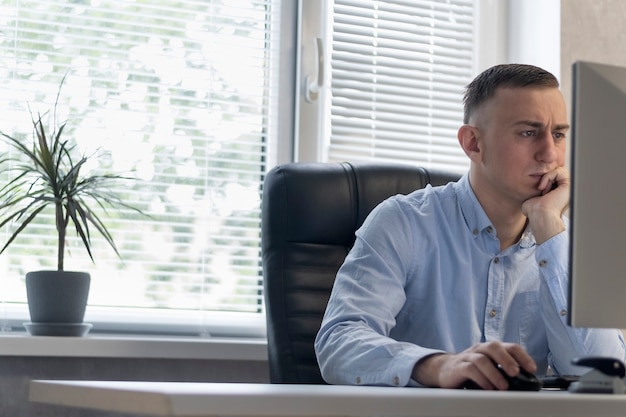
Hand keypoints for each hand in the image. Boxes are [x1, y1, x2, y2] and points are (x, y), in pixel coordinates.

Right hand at [411, 342, 536, 389]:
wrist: (445, 370)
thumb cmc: (472, 370)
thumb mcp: (490, 369)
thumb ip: (504, 372)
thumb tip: (526, 383)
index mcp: (492, 349)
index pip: (510, 347)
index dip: (522, 356)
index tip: (531, 369)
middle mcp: (480, 349)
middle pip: (494, 347)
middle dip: (507, 359)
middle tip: (516, 373)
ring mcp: (468, 356)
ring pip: (482, 359)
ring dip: (495, 373)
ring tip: (503, 386)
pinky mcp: (458, 367)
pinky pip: (470, 369)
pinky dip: (481, 379)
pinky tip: (488, 388)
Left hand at [522, 167, 569, 244]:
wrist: (540, 215)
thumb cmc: (535, 211)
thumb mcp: (533, 199)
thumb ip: (536, 193)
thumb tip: (534, 193)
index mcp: (560, 194)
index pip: (552, 177)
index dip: (543, 180)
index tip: (538, 192)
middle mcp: (566, 191)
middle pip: (555, 173)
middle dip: (545, 179)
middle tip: (541, 192)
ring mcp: (569, 188)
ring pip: (557, 170)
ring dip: (546, 179)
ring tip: (543, 191)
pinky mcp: (569, 185)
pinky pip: (558, 171)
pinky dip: (547, 177)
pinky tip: (543, 188)